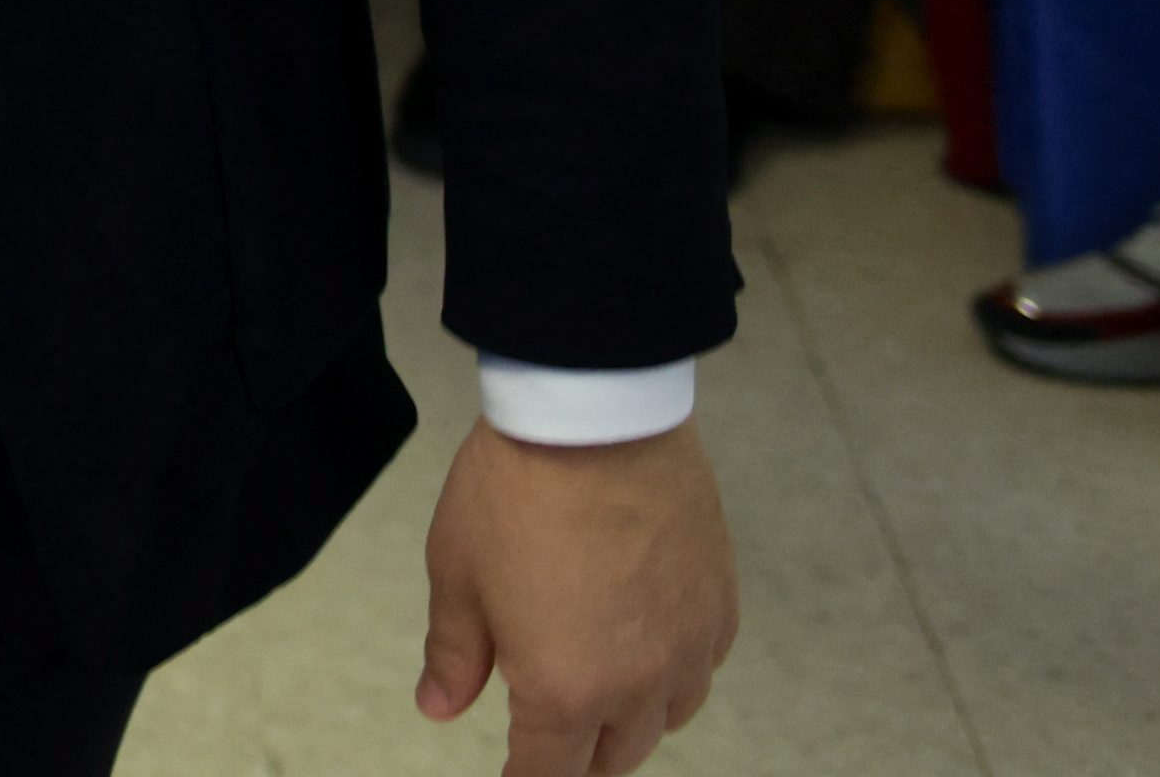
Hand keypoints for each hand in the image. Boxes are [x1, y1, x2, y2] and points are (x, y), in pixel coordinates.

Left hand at [420, 422, 735, 773]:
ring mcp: (689, 647)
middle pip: (613, 757)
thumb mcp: (457, 574)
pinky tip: (648, 648)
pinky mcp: (720, 606)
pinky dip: (674, 675)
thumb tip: (439, 708)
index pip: (548, 773)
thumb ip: (453, 654)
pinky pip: (702, 669)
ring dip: (630, 721)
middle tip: (549, 745)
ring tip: (599, 699)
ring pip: (666, 719)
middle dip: (577, 759)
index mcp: (564, 690)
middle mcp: (638, 684)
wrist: (596, 418)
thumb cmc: (515, 491)